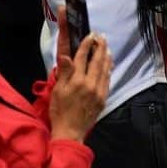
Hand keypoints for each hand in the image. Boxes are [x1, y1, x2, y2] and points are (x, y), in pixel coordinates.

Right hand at [51, 8, 111, 141]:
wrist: (70, 133)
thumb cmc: (59, 111)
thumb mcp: (57, 91)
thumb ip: (64, 73)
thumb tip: (67, 56)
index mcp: (77, 81)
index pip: (83, 58)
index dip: (86, 44)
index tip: (90, 34)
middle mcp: (90, 84)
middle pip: (97, 60)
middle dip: (100, 47)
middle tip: (101, 36)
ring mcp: (99, 91)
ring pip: (105, 69)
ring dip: (106, 56)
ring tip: (106, 46)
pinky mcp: (103, 98)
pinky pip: (108, 80)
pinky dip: (109, 69)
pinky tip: (109, 63)